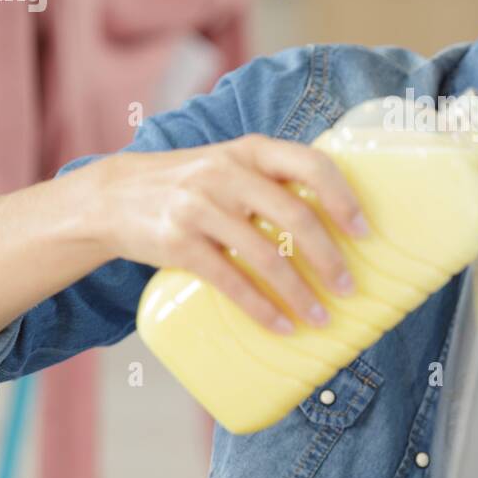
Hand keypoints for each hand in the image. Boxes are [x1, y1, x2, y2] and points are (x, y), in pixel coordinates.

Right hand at [91, 134, 368, 334]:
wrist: (112, 196)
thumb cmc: (188, 184)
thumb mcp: (228, 165)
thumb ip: (270, 180)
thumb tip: (334, 223)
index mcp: (249, 151)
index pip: (311, 164)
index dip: (343, 198)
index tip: (364, 231)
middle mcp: (226, 173)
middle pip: (295, 217)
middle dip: (329, 259)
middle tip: (349, 287)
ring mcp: (200, 208)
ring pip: (266, 257)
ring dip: (301, 293)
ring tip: (322, 317)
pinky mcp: (178, 244)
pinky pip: (231, 282)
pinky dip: (262, 309)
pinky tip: (282, 326)